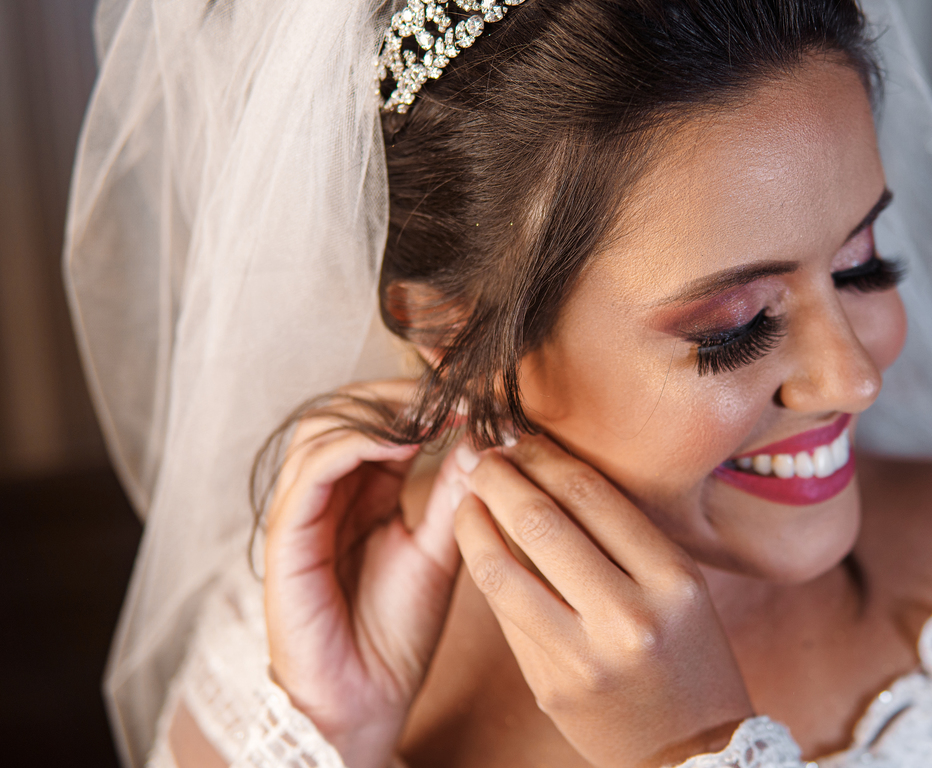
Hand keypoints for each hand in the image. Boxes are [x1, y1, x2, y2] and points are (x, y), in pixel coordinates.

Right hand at [263, 381, 460, 767]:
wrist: (366, 699)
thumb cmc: (397, 632)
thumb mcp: (438, 550)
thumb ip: (452, 496)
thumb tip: (482, 438)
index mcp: (361, 494)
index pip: (378, 421)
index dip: (423, 402)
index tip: (474, 396)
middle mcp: (327, 495)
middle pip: (344, 410)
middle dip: (398, 394)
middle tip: (452, 393)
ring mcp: (302, 512)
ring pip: (322, 429)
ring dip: (378, 411)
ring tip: (432, 413)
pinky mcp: (287, 537)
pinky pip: (312, 472)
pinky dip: (354, 443)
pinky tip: (401, 439)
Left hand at [453, 434, 753, 767]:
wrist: (689, 751)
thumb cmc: (687, 653)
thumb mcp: (680, 585)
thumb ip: (621, 534)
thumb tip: (545, 471)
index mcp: (673, 580)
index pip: (591, 494)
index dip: (545, 456)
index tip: (523, 439)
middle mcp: (629, 618)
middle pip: (542, 522)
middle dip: (500, 478)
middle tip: (483, 456)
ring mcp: (583, 658)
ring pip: (502, 570)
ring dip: (474, 522)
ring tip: (468, 497)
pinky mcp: (547, 687)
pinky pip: (504, 614)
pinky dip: (487, 570)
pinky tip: (480, 546)